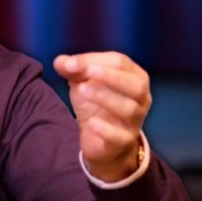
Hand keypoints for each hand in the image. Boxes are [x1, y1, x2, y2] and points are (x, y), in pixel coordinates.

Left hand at [53, 52, 150, 181]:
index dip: (95, 60)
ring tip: (83, 90)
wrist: (98, 138)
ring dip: (105, 97)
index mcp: (133, 76)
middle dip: (111, 76)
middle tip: (88, 73)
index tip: (70, 64)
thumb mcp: (82, 82)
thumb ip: (71, 69)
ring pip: (129, 109)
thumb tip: (60, 62)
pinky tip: (92, 122)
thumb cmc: (95, 103)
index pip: (120, 62)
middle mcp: (141, 97)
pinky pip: (121, 136)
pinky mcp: (125, 140)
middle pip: (135, 85)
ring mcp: (135, 120)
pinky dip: (107, 129)